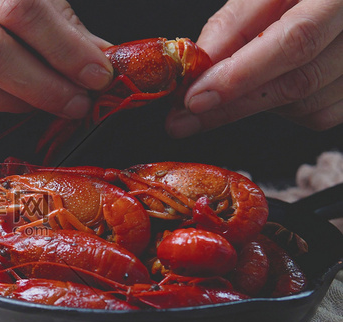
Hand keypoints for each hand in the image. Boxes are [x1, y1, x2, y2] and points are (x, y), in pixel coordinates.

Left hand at [166, 0, 342, 136]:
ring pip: (307, 106)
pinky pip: (319, 115)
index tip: (195, 98)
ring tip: (232, 86)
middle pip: (299, 82)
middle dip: (232, 105)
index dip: (240, 76)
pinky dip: (284, 109)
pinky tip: (269, 86)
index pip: (294, 42)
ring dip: (258, 103)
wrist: (328, 1)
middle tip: (183, 119)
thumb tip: (198, 68)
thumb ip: (234, 24)